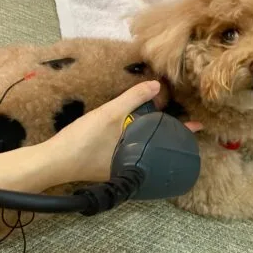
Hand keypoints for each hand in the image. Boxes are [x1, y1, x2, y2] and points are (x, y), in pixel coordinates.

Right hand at [46, 80, 202, 183]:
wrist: (53, 162)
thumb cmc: (84, 141)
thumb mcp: (109, 115)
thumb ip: (133, 99)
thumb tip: (157, 85)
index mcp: (137, 157)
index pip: (167, 141)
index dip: (183, 131)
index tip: (200, 126)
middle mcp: (131, 166)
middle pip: (156, 146)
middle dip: (168, 134)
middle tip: (181, 122)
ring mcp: (118, 167)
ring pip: (142, 148)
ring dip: (151, 135)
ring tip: (160, 123)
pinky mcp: (106, 166)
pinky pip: (130, 150)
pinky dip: (136, 139)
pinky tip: (132, 131)